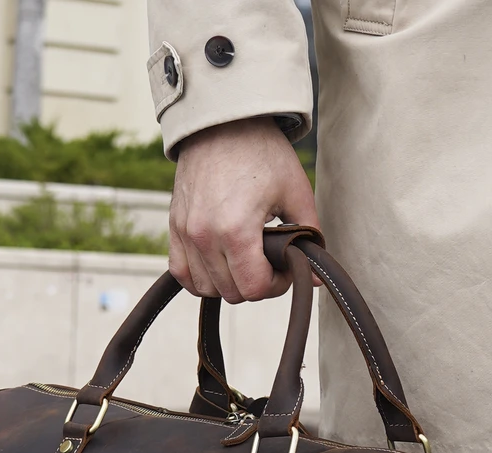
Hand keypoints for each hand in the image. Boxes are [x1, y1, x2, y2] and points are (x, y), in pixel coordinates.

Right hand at [169, 115, 319, 302]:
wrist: (223, 121)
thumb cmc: (261, 152)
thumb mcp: (296, 193)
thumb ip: (309, 238)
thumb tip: (318, 278)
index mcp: (236, 229)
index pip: (254, 289)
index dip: (276, 285)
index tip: (284, 268)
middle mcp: (204, 235)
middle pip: (232, 292)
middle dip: (256, 283)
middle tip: (269, 262)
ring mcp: (185, 233)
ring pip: (207, 288)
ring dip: (229, 282)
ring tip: (245, 259)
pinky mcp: (174, 227)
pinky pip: (182, 273)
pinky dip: (201, 277)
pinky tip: (219, 264)